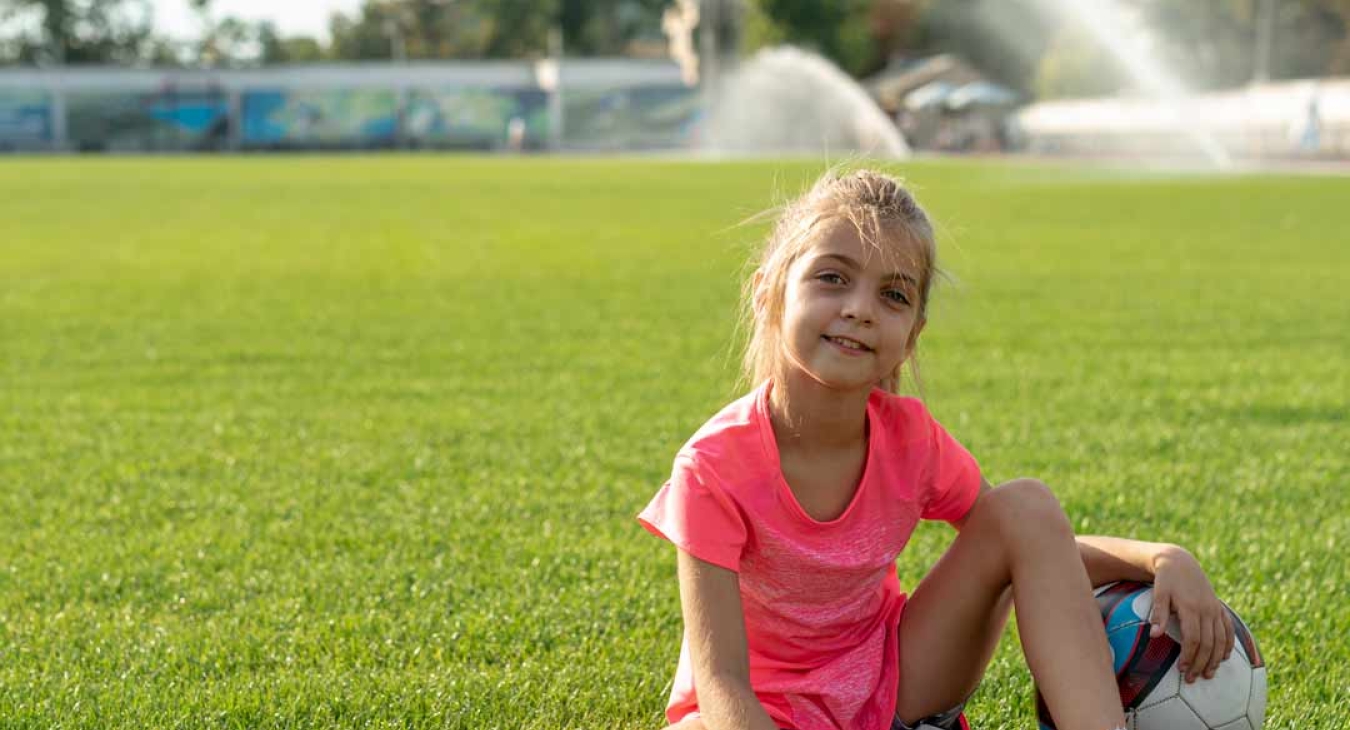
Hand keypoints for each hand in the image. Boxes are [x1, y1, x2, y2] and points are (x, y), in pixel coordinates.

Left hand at [1149, 545, 1233, 683]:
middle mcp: (1207, 610)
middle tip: (1192, 679)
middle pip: (1208, 643)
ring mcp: (1215, 609)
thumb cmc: (1166, 579)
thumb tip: (1154, 636)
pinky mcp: (1219, 608)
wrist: (1180, 562)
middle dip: (1201, 663)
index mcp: (1191, 607)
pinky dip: (1228, 644)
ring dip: (1216, 659)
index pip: (1193, 638)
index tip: (1182, 669)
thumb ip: (1158, 614)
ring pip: (1220, 639)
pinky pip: (1228, 629)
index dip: (1189, 655)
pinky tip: (1225, 657)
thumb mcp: (1159, 593)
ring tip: (1208, 674)